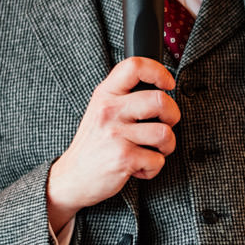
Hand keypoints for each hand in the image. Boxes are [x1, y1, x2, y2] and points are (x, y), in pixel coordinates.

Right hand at [47, 58, 179, 228]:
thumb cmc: (95, 144)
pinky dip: (153, 168)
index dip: (159, 71)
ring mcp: (116, 134)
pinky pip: (158, 160)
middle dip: (173, 116)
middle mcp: (109, 110)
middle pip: (161, 100)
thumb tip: (161, 88)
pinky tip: (138, 167)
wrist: (71, 177)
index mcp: (105, 95)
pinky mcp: (123, 157)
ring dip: (166, 147)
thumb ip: (124, 97)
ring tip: (151, 151)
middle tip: (165, 126)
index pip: (134, 66)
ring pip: (165, 133)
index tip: (168, 84)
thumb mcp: (101, 111)